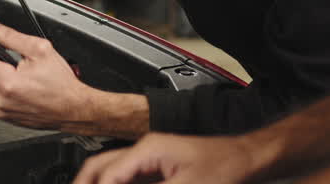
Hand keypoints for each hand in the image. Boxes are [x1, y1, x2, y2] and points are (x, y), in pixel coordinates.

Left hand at [0, 16, 99, 131]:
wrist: (74, 109)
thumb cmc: (62, 85)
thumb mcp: (39, 50)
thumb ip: (10, 35)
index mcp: (6, 82)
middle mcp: (0, 100)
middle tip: (17, 59)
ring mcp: (0, 110)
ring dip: (1, 73)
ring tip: (24, 75)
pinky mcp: (3, 116)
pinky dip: (5, 86)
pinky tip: (22, 85)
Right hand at [71, 132, 256, 183]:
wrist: (247, 159)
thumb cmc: (225, 167)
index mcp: (147, 149)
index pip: (107, 173)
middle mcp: (144, 150)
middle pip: (99, 166)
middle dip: (83, 181)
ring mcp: (150, 159)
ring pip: (110, 170)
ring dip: (98, 182)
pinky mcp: (158, 170)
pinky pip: (127, 178)